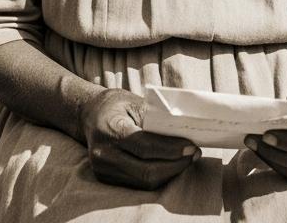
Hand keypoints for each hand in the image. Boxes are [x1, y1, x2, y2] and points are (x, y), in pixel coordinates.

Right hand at [77, 88, 200, 189]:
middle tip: (194, 154)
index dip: (171, 149)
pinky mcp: (107, 178)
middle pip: (146, 170)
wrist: (91, 115)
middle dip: (175, 165)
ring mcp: (103, 169)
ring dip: (170, 173)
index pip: (145, 147)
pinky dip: (159, 177)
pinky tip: (171, 166)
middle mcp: (103, 154)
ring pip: (144, 181)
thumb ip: (156, 118)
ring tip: (186, 160)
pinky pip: (139, 184)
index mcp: (110, 129)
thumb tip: (183, 132)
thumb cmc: (117, 106)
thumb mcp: (135, 103)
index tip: (192, 147)